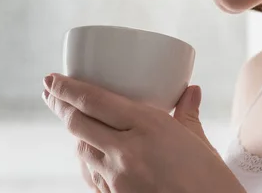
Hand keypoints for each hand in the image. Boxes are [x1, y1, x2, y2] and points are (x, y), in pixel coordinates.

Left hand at [42, 73, 244, 192]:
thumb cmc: (212, 182)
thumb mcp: (200, 142)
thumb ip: (187, 113)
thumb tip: (191, 90)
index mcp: (148, 126)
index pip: (93, 101)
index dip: (66, 88)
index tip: (51, 79)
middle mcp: (126, 151)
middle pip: (78, 123)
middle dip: (59, 105)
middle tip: (49, 92)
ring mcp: (118, 179)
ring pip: (80, 150)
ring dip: (74, 134)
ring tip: (72, 120)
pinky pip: (91, 176)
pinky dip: (87, 161)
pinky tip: (90, 155)